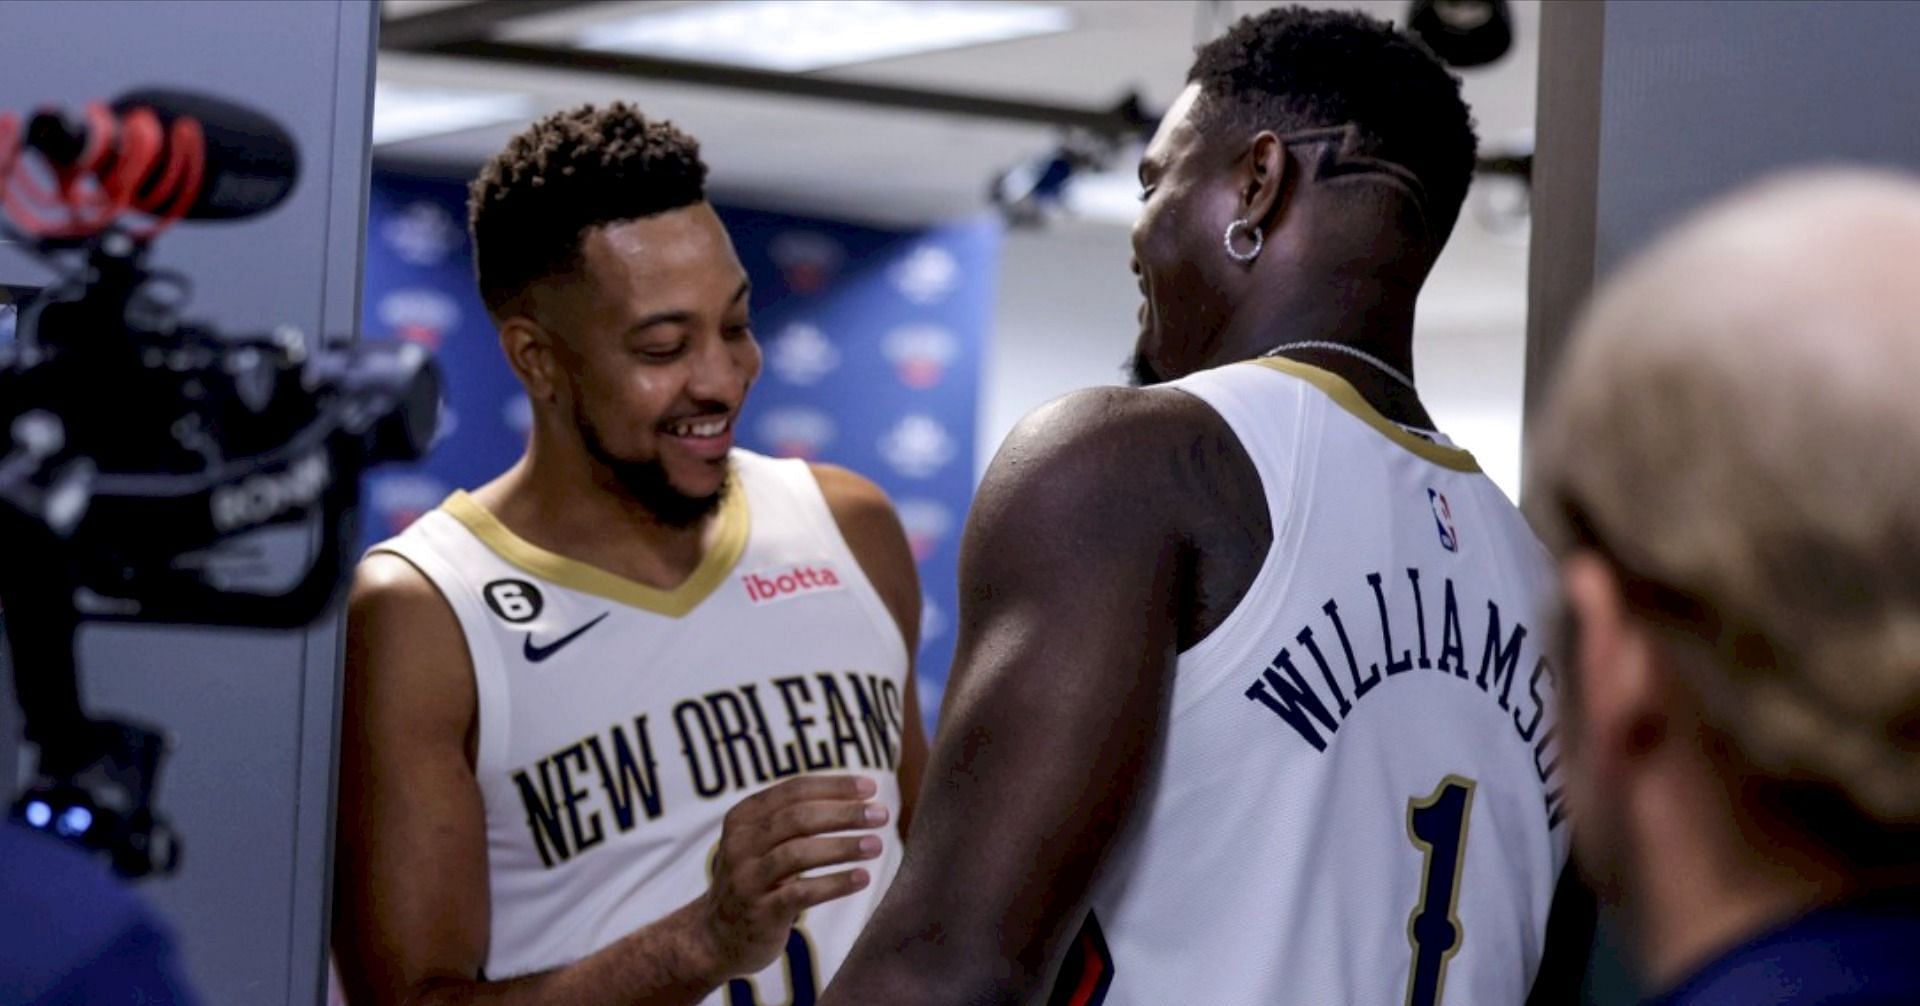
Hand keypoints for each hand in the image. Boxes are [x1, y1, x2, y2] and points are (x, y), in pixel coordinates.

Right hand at [697, 774, 888, 978]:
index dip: (834, 786)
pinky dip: (835, 883)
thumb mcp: (763, 841)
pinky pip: (801, 893)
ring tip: (877, 845)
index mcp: (744, 817)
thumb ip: (796, 817)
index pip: (793, 790)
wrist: (716, 937)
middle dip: (844, 813)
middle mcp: (741, 843)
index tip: (871, 788)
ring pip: (798, 853)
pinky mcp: (760, 912)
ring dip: (843, 846)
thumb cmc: (757, 879)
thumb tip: (858, 795)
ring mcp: (747, 879)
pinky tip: (862, 878)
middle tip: (881, 814)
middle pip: (798, 818)